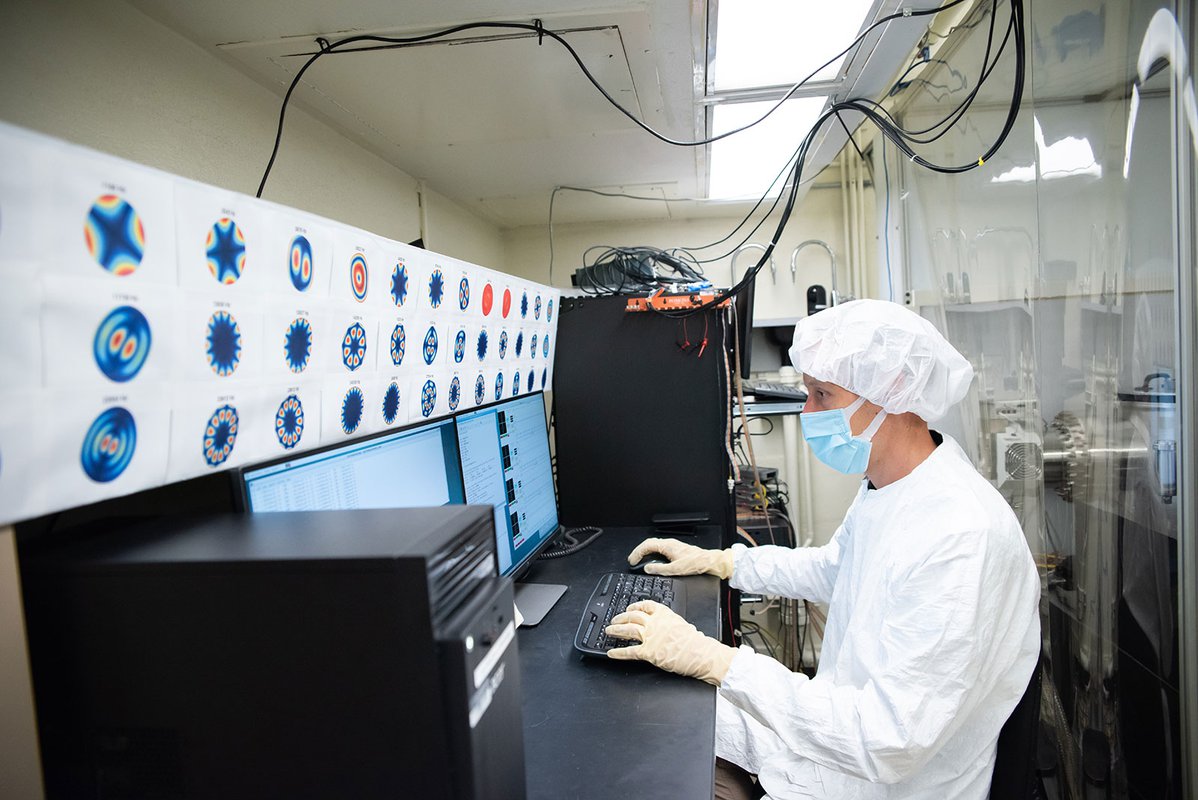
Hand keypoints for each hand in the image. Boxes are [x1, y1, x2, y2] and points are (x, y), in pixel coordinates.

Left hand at [605, 600, 735, 685]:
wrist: (701, 653)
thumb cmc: (696, 642)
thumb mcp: (682, 624)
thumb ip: (670, 623)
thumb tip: (666, 626)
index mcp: (664, 614)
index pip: (646, 605)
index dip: (635, 606)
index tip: (630, 607)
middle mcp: (655, 623)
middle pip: (633, 616)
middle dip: (621, 617)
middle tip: (614, 620)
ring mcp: (650, 636)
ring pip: (628, 629)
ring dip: (616, 630)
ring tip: (609, 631)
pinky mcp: (648, 652)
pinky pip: (629, 651)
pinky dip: (618, 652)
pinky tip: (611, 652)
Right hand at [628, 537, 734, 578]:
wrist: (708, 561)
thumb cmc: (695, 563)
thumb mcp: (675, 569)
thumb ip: (659, 570)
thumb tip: (647, 569)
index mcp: (667, 546)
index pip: (646, 545)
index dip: (637, 553)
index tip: (632, 561)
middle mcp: (669, 543)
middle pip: (649, 543)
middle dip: (639, 551)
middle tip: (633, 560)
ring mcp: (672, 545)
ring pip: (654, 545)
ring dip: (645, 551)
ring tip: (640, 559)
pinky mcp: (675, 549)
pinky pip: (659, 548)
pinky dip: (652, 552)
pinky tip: (652, 559)